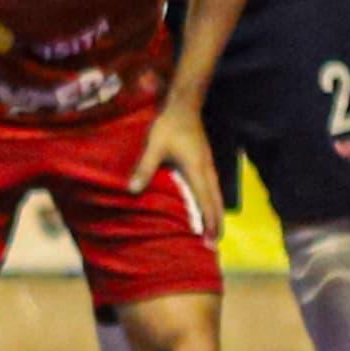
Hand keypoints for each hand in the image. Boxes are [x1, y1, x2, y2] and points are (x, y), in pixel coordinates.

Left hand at [139, 102, 221, 239]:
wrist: (184, 105)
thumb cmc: (168, 125)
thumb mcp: (153, 146)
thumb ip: (144, 168)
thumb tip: (132, 190)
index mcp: (197, 170)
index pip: (206, 202)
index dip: (209, 223)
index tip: (210, 241)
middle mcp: (207, 170)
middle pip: (216, 202)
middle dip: (216, 224)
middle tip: (213, 245)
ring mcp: (208, 165)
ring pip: (217, 195)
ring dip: (216, 213)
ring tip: (214, 231)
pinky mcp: (205, 160)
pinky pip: (213, 187)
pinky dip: (213, 201)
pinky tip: (207, 205)